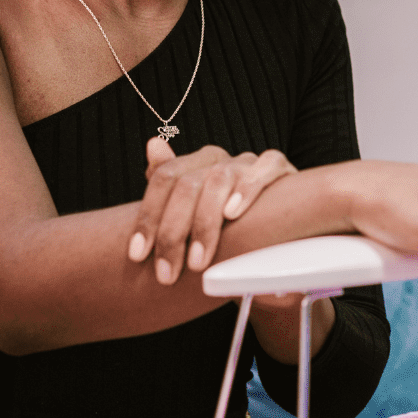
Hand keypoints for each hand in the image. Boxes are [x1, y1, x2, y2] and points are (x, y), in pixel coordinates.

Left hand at [130, 137, 295, 284]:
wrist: (280, 227)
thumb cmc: (231, 223)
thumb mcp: (195, 214)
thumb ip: (171, 187)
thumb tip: (152, 145)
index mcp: (194, 164)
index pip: (163, 179)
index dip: (148, 216)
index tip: (137, 255)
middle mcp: (219, 160)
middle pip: (187, 185)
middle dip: (173, 232)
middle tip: (167, 272)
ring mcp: (248, 162)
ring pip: (219, 179)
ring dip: (204, 224)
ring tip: (198, 261)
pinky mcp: (279, 168)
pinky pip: (264, 168)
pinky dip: (246, 189)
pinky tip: (232, 213)